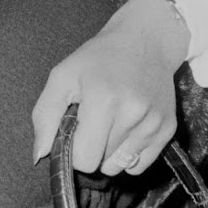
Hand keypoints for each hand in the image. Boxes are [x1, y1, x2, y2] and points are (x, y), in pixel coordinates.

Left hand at [30, 0, 187, 176]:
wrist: (145, 40)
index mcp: (103, 100)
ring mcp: (153, 123)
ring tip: (111, 122)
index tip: (76, 128)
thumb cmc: (98, 58)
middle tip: (93, 121)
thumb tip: (39, 155)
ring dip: (110, 152)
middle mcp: (132, 114)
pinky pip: (140, 165)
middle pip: (102, 165)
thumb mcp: (63, 75)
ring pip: (121, 167)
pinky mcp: (168, 129)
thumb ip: (44, 115)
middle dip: (92, 149)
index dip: (73, 149)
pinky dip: (130, 153)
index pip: (83, 160)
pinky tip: (128, 127)